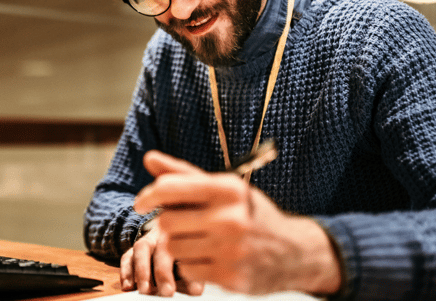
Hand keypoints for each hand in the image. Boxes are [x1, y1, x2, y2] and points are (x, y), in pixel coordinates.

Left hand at [134, 150, 341, 295]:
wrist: (294, 251)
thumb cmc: (250, 213)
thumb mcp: (224, 188)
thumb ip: (184, 174)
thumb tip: (149, 158)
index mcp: (228, 189)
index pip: (170, 188)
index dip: (148, 195)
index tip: (141, 203)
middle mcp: (231, 218)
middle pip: (166, 222)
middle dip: (168, 224)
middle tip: (181, 225)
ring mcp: (231, 250)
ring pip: (174, 248)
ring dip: (179, 245)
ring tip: (198, 241)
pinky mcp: (231, 277)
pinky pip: (188, 270)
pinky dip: (192, 265)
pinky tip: (209, 258)